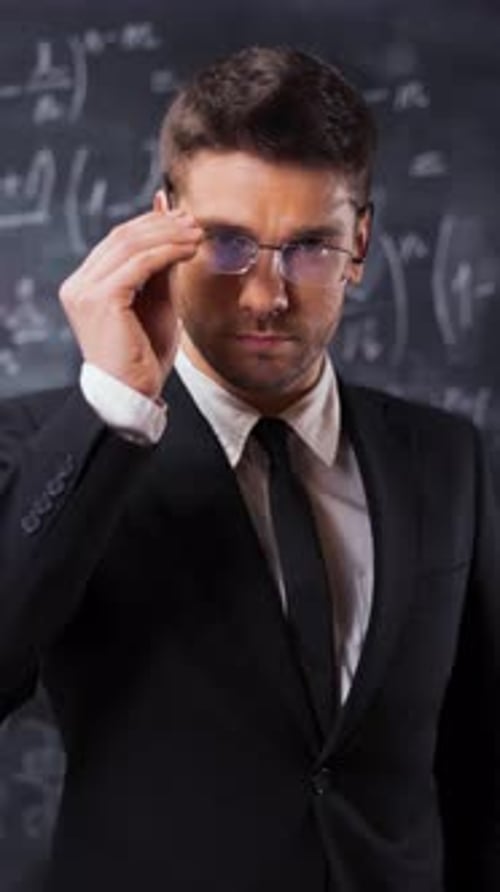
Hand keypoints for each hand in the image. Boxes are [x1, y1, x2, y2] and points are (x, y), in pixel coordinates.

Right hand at [59, 205, 202, 397]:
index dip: (152, 224)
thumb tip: (170, 225)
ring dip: (169, 235)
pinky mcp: (101, 299)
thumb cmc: (144, 357)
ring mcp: (85, 291)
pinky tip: (189, 251)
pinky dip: (168, 252)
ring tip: (197, 235)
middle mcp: (79, 285)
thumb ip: (160, 267)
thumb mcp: (155, 303)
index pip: (118, 241)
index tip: (183, 219)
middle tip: (194, 222)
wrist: (132, 396)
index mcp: (85, 285)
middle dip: (163, 225)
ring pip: (131, 245)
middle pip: (123, 237)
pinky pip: (140, 264)